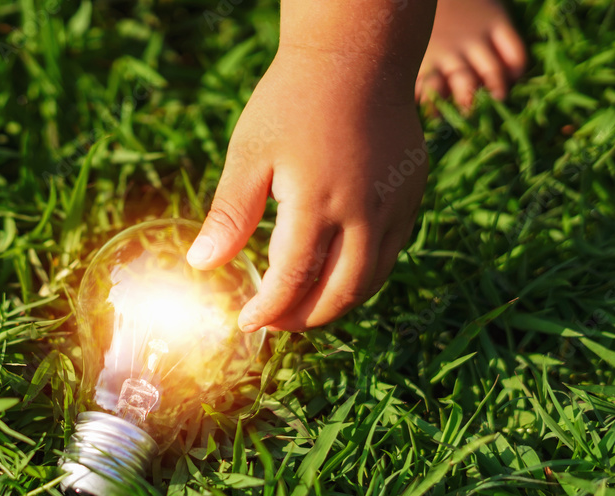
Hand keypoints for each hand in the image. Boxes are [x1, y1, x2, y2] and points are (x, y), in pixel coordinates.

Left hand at [187, 46, 427, 331]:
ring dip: (337, 303)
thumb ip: (230, 214)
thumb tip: (201, 265)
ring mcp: (395, 204)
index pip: (292, 281)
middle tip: (275, 321)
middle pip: (339, 293)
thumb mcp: (250, 153)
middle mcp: (364, 211)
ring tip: (304, 306)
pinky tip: (336, 271)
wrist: (355, 54)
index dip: (268, 310)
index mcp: (317, 202)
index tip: (247, 322)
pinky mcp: (412, 194)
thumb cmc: (292, 100)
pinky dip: (363, 274)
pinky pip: (390, 251)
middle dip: (304, 318)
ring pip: (371, 280)